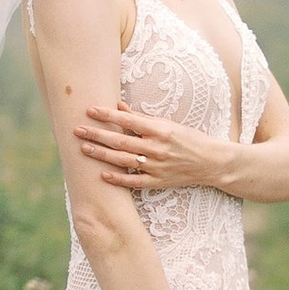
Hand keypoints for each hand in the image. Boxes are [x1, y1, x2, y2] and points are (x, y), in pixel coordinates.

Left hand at [77, 104, 234, 194]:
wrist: (211, 162)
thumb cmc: (188, 139)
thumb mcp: (167, 124)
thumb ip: (142, 118)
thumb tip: (118, 107)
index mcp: (160, 130)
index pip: (128, 121)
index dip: (107, 115)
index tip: (89, 109)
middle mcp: (157, 148)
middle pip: (120, 141)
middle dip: (97, 134)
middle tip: (77, 129)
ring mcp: (157, 167)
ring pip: (123, 161)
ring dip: (101, 154)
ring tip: (84, 148)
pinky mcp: (158, 182)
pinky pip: (133, 182)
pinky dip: (117, 179)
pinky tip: (102, 174)